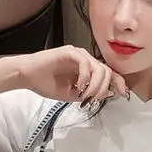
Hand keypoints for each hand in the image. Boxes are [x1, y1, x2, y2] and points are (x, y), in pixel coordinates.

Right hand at [13, 46, 128, 104]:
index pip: (109, 73)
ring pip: (98, 68)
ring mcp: (78, 54)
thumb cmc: (47, 84)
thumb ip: (90, 94)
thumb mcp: (74, 95)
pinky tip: (78, 87)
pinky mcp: (69, 52)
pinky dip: (84, 78)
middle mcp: (85, 59)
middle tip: (92, 100)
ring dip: (95, 85)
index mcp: (88, 69)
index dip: (119, 83)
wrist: (28, 77)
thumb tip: (109, 94)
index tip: (124, 95)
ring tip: (84, 95)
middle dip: (103, 88)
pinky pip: (85, 64)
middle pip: (107, 71)